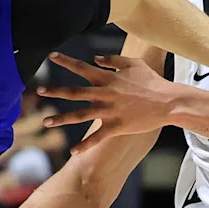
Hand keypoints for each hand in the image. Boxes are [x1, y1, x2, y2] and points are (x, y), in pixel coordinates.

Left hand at [37, 52, 173, 153]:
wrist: (168, 102)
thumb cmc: (152, 81)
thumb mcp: (133, 64)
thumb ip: (113, 60)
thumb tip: (95, 59)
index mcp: (108, 78)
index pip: (82, 68)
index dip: (66, 61)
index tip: (51, 55)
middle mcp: (105, 94)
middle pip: (75, 92)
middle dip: (56, 91)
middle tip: (39, 91)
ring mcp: (110, 111)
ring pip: (80, 115)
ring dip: (62, 119)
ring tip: (46, 122)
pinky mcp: (117, 127)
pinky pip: (97, 137)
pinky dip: (85, 145)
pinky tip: (73, 152)